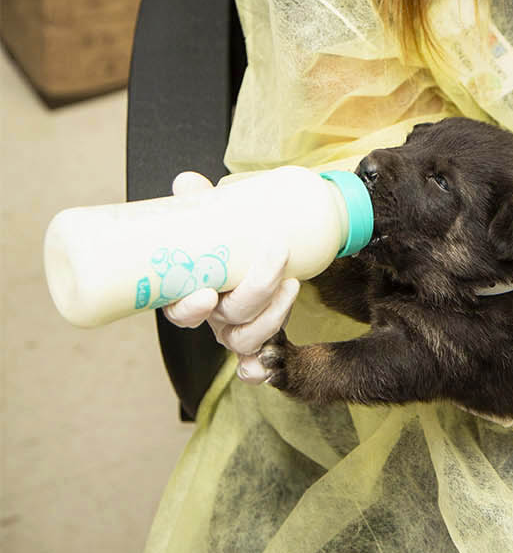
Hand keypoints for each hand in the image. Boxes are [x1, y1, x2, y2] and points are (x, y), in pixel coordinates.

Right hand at [162, 170, 300, 383]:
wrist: (250, 247)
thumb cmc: (221, 237)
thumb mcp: (210, 217)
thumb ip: (199, 202)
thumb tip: (187, 183)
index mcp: (192, 290)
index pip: (180, 310)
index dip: (188, 309)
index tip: (206, 294)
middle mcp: (212, 316)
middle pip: (227, 321)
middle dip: (254, 292)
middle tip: (277, 256)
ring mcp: (235, 330)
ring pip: (246, 340)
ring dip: (271, 316)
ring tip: (292, 283)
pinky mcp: (260, 336)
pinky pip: (255, 363)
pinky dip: (258, 369)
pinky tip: (265, 367)